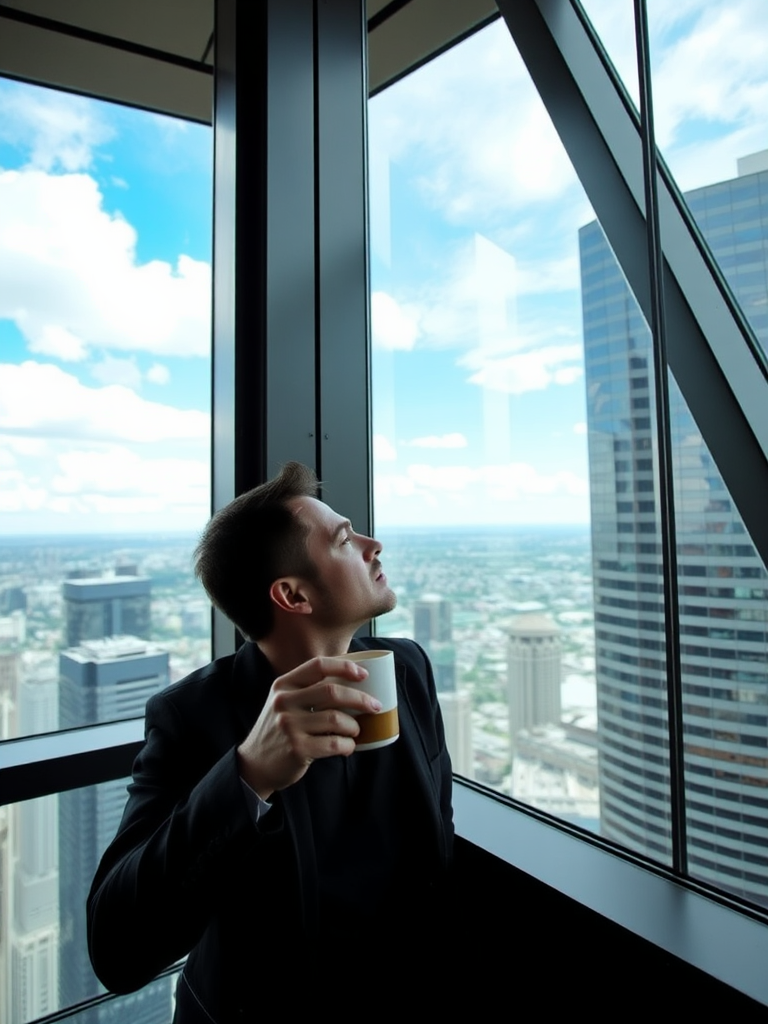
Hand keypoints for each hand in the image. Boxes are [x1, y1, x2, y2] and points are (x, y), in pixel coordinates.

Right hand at [236, 657, 381, 799]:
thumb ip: (306, 690)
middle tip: (375, 706)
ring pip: (337, 719)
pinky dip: (347, 745)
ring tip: (355, 731)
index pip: (318, 666)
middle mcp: (284, 702)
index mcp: (283, 685)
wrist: (255, 764)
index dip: (344, 667)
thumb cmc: (278, 730)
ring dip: (354, 726)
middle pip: (332, 692)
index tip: (363, 674)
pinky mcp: (297, 748)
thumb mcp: (283, 703)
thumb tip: (351, 683)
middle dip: (360, 698)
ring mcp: (289, 726)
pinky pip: (334, 743)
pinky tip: (348, 747)